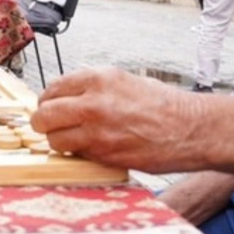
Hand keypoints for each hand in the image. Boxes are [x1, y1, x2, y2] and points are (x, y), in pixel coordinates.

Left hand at [31, 67, 209, 171]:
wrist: (190, 128)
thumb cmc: (162, 105)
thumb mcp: (122, 81)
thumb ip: (91, 87)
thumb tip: (65, 96)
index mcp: (98, 79)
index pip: (52, 89)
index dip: (47, 100)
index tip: (49, 106)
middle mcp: (93, 103)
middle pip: (44, 115)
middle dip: (43, 122)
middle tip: (48, 125)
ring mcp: (98, 131)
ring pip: (55, 139)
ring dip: (58, 141)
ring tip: (70, 139)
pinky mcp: (105, 155)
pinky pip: (76, 155)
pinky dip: (77, 154)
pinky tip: (90, 148)